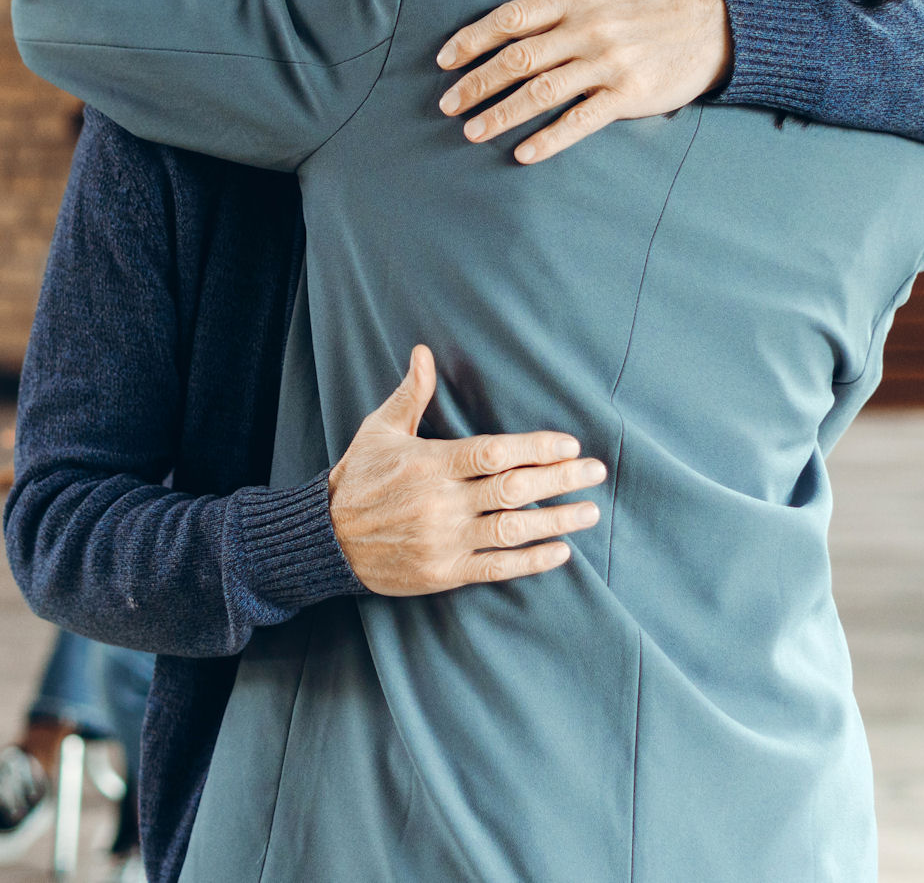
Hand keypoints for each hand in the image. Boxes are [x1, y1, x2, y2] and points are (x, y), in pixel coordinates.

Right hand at [328, 345, 606, 596]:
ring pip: (512, 530)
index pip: (493, 454)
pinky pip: (497, 568)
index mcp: (430, 464)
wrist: (327, 540)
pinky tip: (561, 551)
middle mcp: (442, 503)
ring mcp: (445, 541)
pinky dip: (531, 561)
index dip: (535, 449)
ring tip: (590, 511)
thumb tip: (424, 351)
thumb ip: (411, 393)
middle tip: (596, 471)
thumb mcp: (380, 429)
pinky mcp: (445, 572)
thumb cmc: (359, 478)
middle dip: (560, 480)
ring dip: (557, 521)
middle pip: (513, 490)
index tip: (568, 444)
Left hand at [436, 0, 733, 162]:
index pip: (511, 18)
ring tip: (471, 132)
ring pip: (541, 92)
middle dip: (476, 83)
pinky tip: (524, 154)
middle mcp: (587, 30)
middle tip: (447, 104)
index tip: (445, 59)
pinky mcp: (628, 95)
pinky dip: (550, 138)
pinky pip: (581, 121)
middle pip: (517, 58)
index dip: (472, 39)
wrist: (718, 25)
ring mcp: (607, 64)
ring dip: (501, 114)